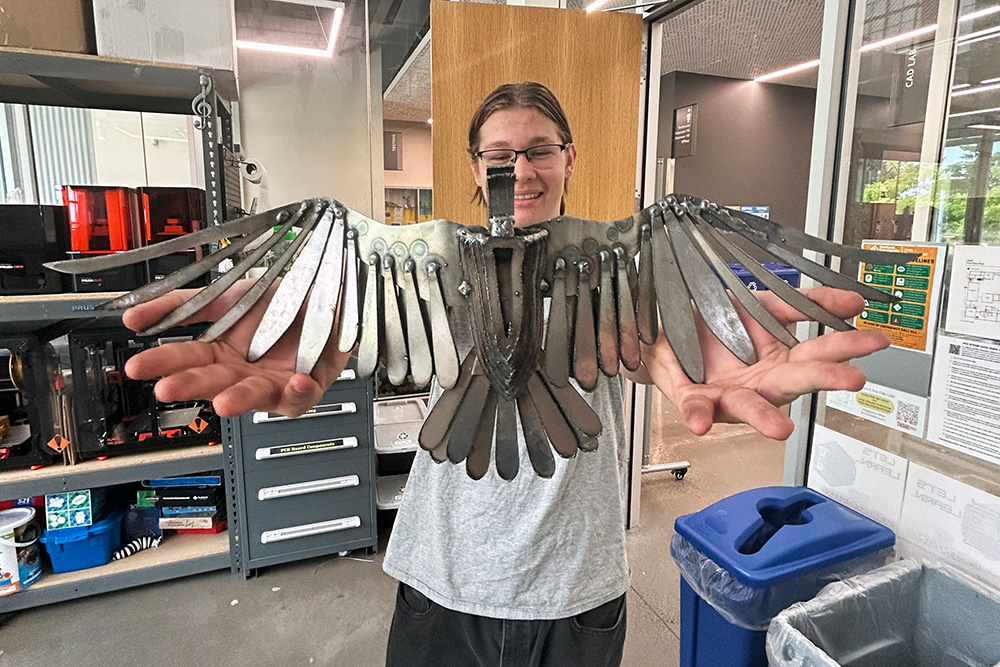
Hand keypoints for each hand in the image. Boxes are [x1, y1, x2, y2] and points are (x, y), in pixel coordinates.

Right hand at [121, 280, 351, 417]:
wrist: (322, 293)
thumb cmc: (277, 302)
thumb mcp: (225, 297)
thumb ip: (181, 306)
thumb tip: (133, 316)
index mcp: (222, 354)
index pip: (186, 361)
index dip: (163, 363)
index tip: (138, 366)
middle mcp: (244, 373)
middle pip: (213, 382)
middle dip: (190, 386)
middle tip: (168, 388)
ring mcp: (274, 382)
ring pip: (253, 398)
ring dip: (238, 400)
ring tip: (223, 402)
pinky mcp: (307, 386)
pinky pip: (301, 397)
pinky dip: (298, 392)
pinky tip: (293, 382)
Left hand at [638, 286, 887, 439]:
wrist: (671, 327)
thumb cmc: (718, 323)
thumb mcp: (764, 304)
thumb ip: (807, 304)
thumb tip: (855, 302)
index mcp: (780, 360)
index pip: (819, 353)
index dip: (847, 346)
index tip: (875, 341)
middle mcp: (759, 382)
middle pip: (795, 381)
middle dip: (825, 379)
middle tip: (853, 378)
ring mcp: (729, 393)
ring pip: (750, 407)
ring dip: (765, 418)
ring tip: (780, 428)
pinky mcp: (694, 397)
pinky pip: (698, 408)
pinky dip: (699, 416)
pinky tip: (701, 424)